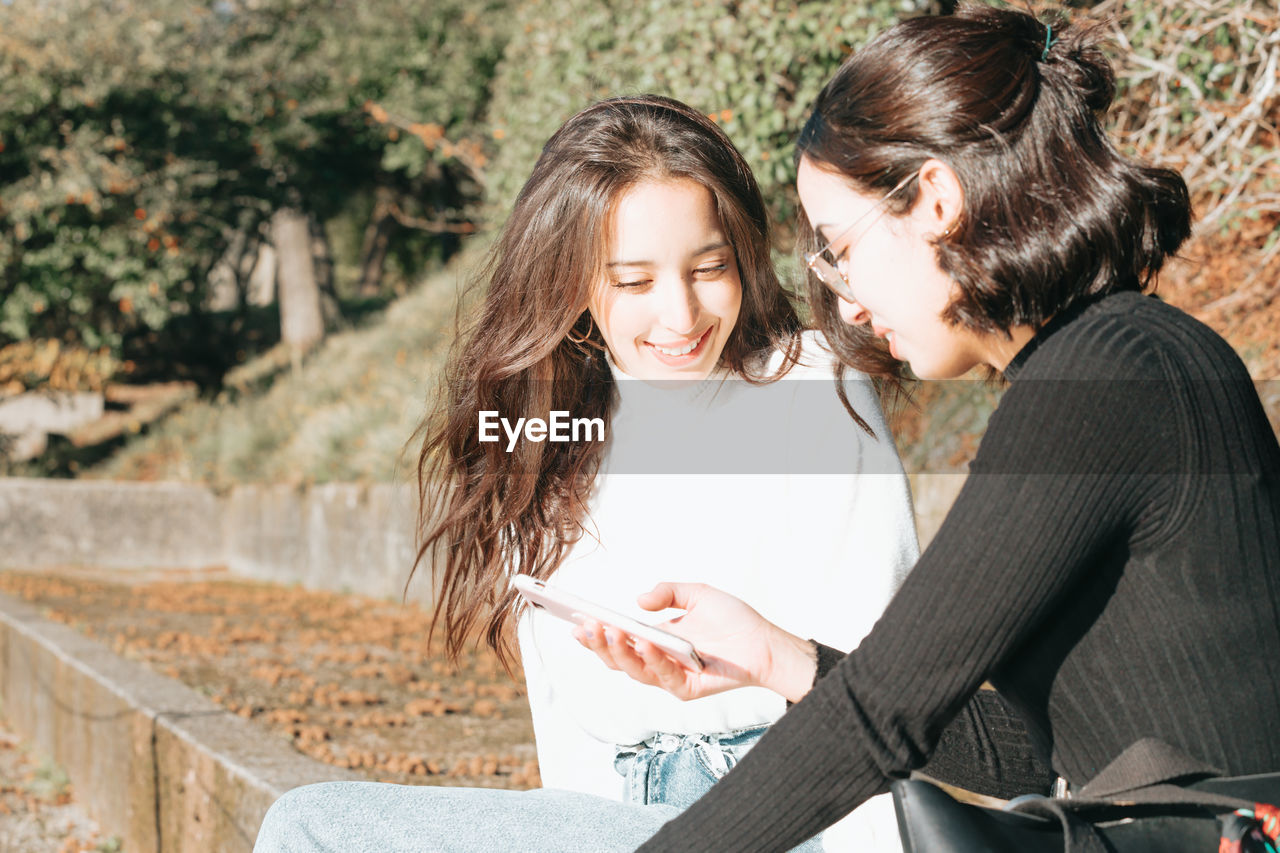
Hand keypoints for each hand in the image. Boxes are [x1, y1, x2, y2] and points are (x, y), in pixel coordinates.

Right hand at [571, 582, 817, 702]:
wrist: (764, 642)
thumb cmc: (732, 620)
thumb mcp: (696, 594)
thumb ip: (667, 592)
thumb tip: (637, 600)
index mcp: (653, 640)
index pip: (616, 641)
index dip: (593, 634)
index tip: (573, 619)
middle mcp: (657, 661)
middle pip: (617, 659)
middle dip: (598, 643)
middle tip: (584, 625)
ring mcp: (670, 677)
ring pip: (634, 670)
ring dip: (619, 651)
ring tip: (609, 630)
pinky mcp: (687, 689)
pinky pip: (664, 678)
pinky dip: (653, 660)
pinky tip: (647, 643)